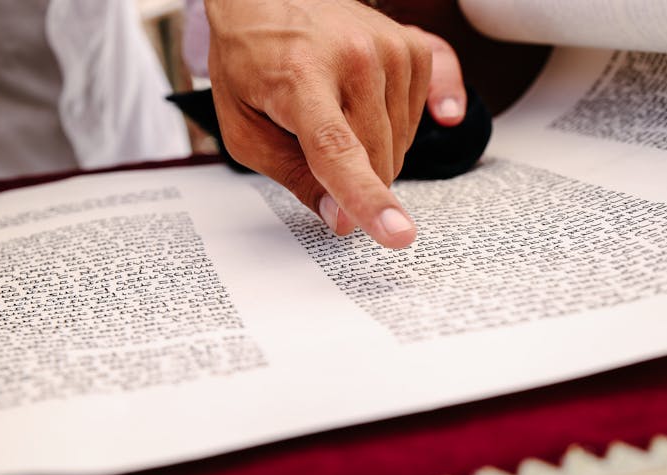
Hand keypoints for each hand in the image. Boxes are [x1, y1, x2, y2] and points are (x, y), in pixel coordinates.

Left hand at [205, 0, 465, 247]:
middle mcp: (353, 58)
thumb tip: (341, 220)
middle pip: (376, 161)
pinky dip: (396, 126)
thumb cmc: (252, 60)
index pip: (339, 151)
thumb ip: (293, 178)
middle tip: (312, 139)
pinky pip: (420, 118)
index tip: (399, 234)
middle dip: (351, 176)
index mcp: (300, 78)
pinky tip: (369, 103)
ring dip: (370, 149)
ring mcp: (389, 49)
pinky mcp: (413, 48)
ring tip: (333, 108)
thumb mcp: (246, 129)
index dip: (368, 198)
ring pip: (400, 146)